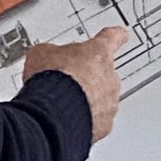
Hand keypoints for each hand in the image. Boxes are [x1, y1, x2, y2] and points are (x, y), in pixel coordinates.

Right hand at [22, 26, 129, 142]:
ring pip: (101, 100)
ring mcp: (109, 103)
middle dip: (87, 78)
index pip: (112, 37)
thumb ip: (52, 53)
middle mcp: (109, 78)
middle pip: (104, 74)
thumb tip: (45, 57)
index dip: (114, 36)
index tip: (118, 35)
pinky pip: (95, 122)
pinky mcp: (103, 126)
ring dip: (85, 101)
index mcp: (97, 53)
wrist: (53, 111)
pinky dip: (83, 121)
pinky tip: (64, 120)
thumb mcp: (42, 53)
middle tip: (67, 82)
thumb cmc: (51, 80)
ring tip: (61, 104)